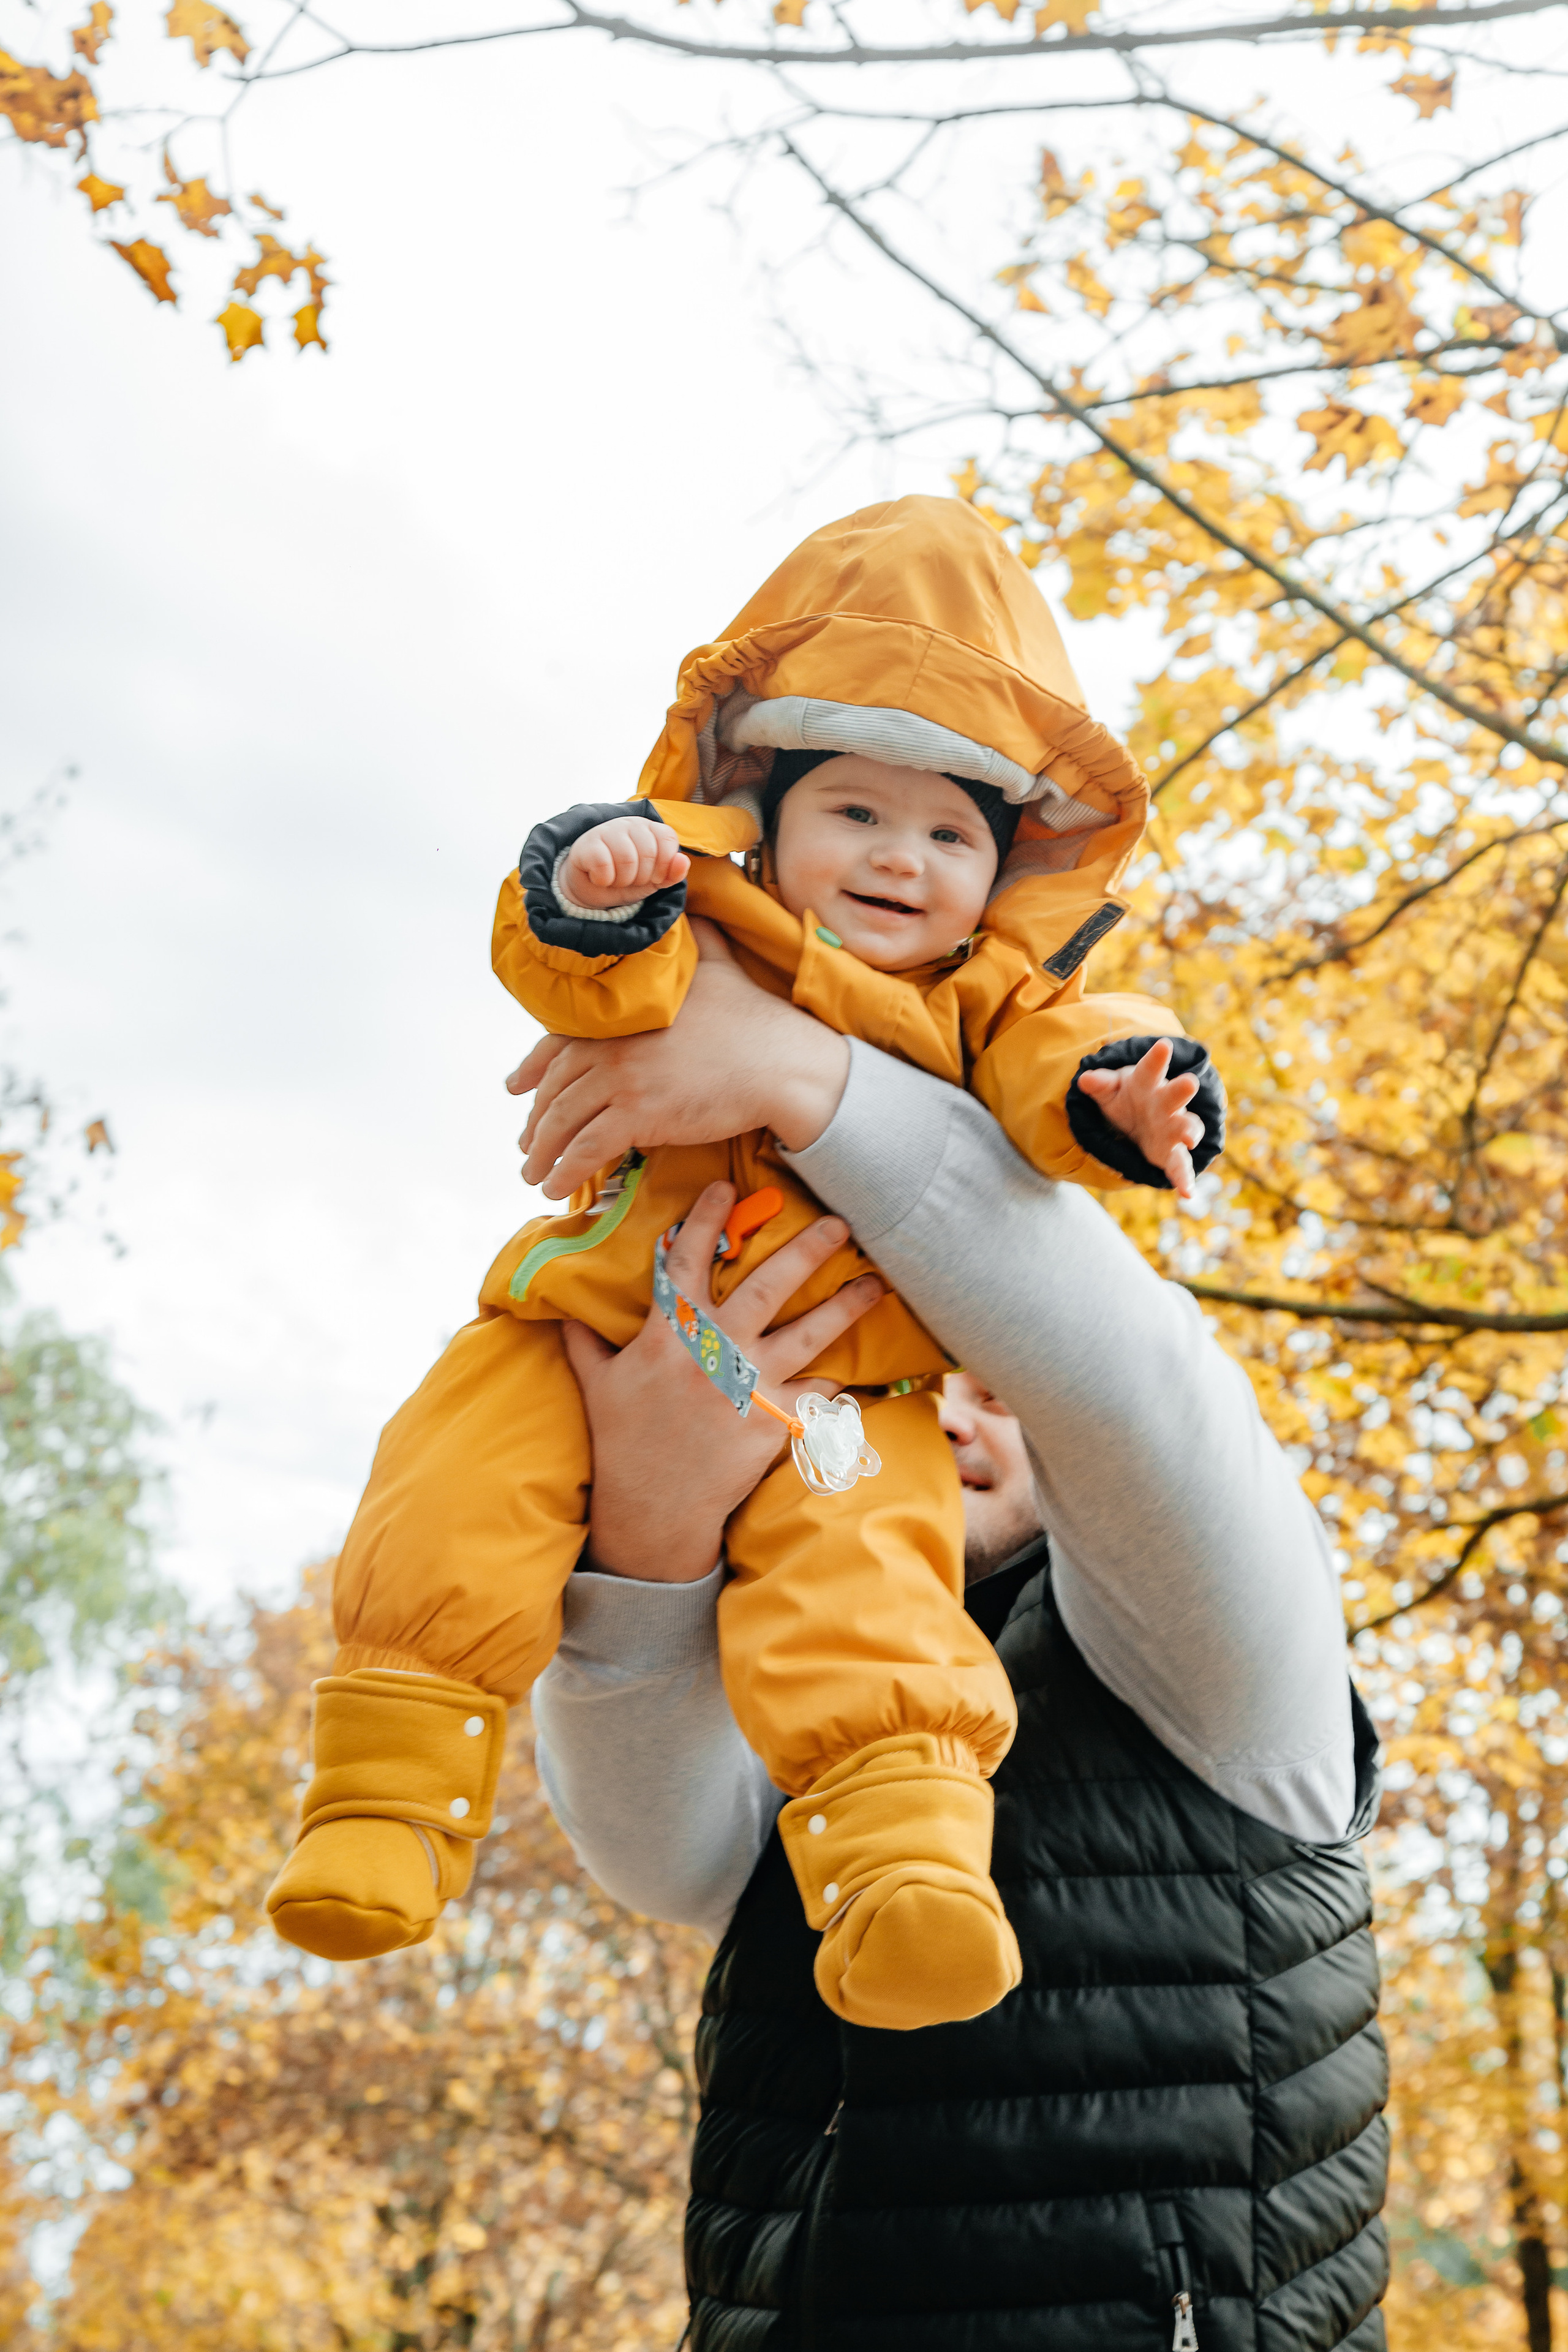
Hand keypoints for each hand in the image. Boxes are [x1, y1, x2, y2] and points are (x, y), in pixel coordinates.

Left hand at [507, 922, 850, 1197]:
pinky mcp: (640, 1115)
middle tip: (527, 1144)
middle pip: (556, 1087)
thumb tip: (694, 905)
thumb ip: (697, 938)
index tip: (516, 1086)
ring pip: (563, 1121)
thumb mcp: (718, 963)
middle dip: (536, 1120)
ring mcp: (623, 1080)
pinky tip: (558, 1190)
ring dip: (543, 1154)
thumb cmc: (755, 1017)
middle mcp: (613, 1044)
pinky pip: (588, 1148)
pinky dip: (567, 1171)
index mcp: (623, 1013)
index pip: (559, 1042)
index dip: (532, 1067)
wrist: (781, 1061)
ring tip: (535, 1175)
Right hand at [561, 815, 688, 910]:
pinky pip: (604, 865)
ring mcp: (607, 830)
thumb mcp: (654, 881)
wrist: (591, 889)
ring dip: (622, 880)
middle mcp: (629, 823)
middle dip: (641, 877)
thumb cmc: (626, 878)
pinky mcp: (586, 844)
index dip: (664, 865)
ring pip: (627, 860)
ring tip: (615, 878)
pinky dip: (604, 880)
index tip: (654, 876)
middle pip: (648, 853)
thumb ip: (673, 873)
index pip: (668, 839)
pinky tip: (600, 877)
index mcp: (649, 828)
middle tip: (630, 878)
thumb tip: (683, 860)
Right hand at [561, 1180, 882, 1581]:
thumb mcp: (596, 1385)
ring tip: (878, 1283)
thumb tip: (566, 1312)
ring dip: (846, 1305)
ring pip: (810, 1333)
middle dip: (806, 1249)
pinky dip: (838, 1382)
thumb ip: (586, 1343)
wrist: (651, 1508)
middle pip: (770, 1285)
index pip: (690, 1260)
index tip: (727, 1184)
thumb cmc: (620, 1443)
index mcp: (670, 1333)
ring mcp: (750, 1385)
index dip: (707, 1219)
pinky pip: (818, 1393)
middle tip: (839, 1221)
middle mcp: (716, 1351)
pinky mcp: (775, 1422)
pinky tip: (857, 1369)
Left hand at [1077, 1038, 1203, 1200]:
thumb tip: (1084, 1079)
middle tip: (1189, 1082)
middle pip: (1175, 1095)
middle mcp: (1165, 1104)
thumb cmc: (1125, 1098)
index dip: (1156, 1058)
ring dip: (1189, 1131)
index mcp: (1148, 1083)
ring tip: (1190, 1138)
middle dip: (1181, 1090)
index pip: (1150, 1068)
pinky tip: (1188, 1194)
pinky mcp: (1171, 1154)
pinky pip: (1180, 1167)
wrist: (1139, 1120)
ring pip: (1185, 1128)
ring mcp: (1172, 1128)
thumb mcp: (1109, 1091)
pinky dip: (1184, 1180)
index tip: (1164, 1045)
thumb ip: (1100, 1085)